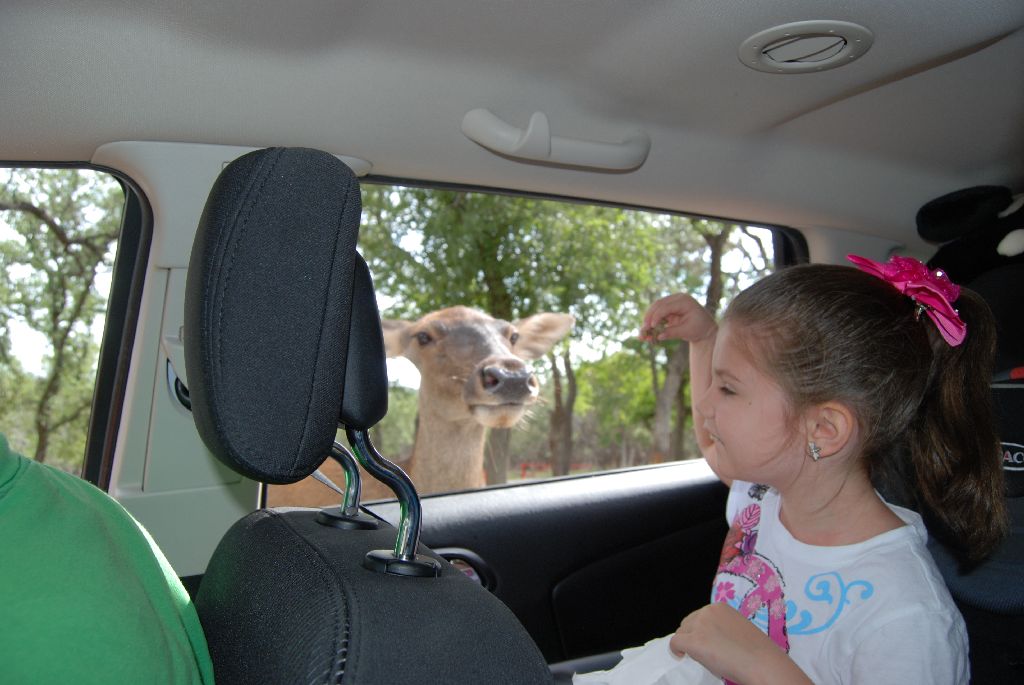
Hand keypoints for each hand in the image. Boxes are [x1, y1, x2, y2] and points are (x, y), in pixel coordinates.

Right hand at [639, 293, 715, 343]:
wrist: (705, 329)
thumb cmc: (699, 329)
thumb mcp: (687, 331)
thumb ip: (673, 332)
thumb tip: (659, 337)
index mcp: (684, 301)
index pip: (665, 306)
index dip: (656, 316)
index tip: (651, 327)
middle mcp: (676, 299)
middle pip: (657, 305)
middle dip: (648, 317)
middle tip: (643, 330)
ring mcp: (672, 303)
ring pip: (654, 309)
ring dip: (647, 321)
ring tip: (642, 334)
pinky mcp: (668, 310)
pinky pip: (656, 315)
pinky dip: (651, 324)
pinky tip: (646, 334)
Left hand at [669, 604, 810, 684]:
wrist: (762, 663)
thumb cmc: (756, 652)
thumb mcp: (736, 629)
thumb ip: (720, 628)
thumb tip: (707, 638)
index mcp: (719, 607)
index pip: (699, 616)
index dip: (700, 631)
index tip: (706, 642)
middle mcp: (707, 612)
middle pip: (687, 623)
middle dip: (692, 636)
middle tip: (704, 652)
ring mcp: (700, 626)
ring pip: (681, 633)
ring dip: (687, 644)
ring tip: (703, 657)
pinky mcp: (694, 641)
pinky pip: (675, 643)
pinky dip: (675, 650)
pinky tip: (680, 657)